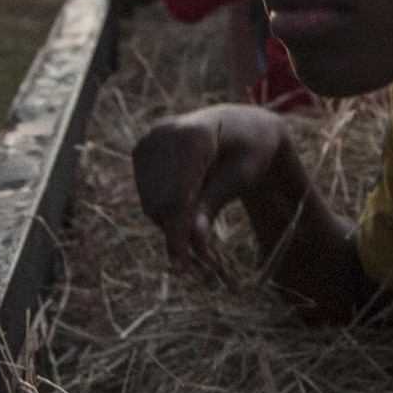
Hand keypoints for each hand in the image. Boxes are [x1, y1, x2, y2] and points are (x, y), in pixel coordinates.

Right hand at [131, 105, 289, 265]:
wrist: (240, 124)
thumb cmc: (250, 152)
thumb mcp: (241, 178)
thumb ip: (214, 203)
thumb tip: (193, 237)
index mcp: (193, 137)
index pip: (177, 197)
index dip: (177, 235)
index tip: (180, 268)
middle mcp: (164, 133)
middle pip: (162, 204)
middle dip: (182, 235)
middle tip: (210, 260)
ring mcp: (150, 140)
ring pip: (152, 204)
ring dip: (175, 225)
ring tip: (204, 230)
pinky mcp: (142, 150)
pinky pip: (148, 196)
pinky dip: (167, 212)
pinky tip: (191, 203)